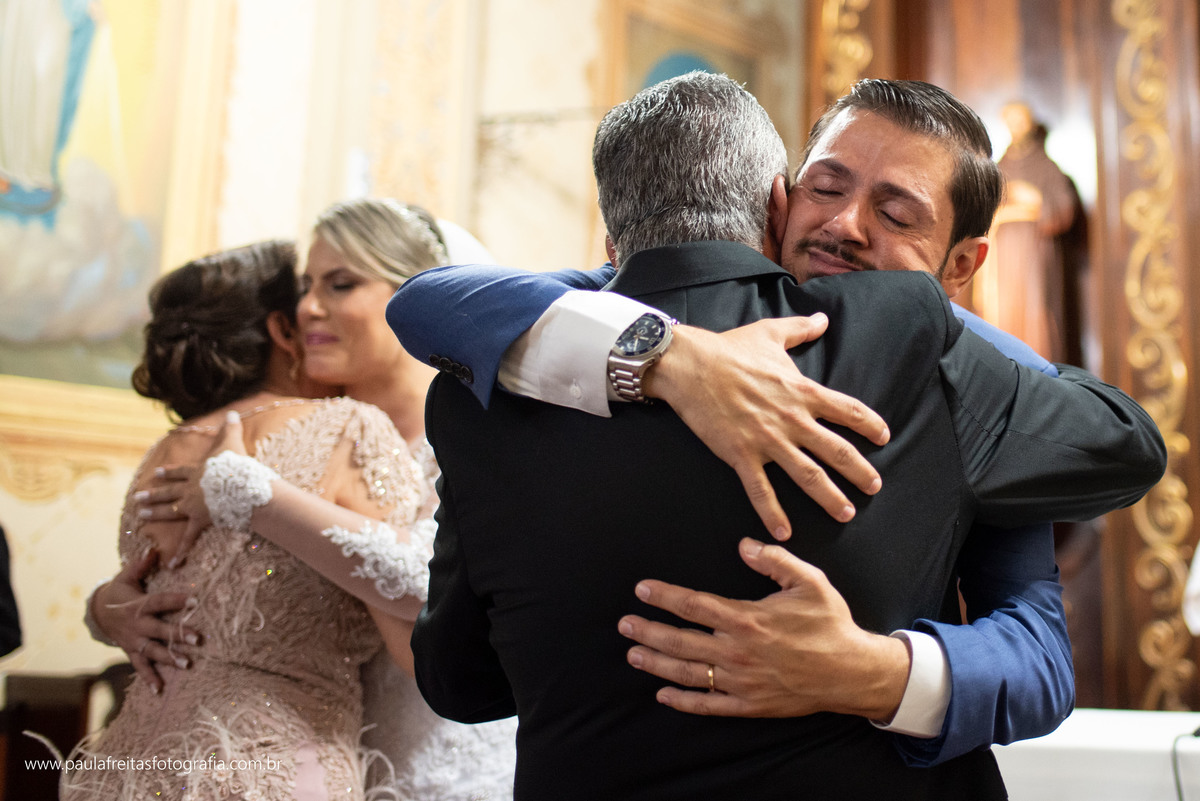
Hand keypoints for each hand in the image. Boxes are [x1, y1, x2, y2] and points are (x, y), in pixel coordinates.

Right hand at [90, 550, 200, 692]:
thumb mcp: (126, 576)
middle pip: (159, 630)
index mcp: (137, 605)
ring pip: (153, 651)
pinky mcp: (131, 651)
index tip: (195, 599)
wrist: (97, 613)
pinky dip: (149, 679)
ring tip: (188, 664)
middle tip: (198, 640)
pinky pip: (140, 667)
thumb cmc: (119, 591)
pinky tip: (160, 691)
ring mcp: (134, 641)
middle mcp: (136, 625)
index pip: (159, 601)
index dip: (176, 600)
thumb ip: (141, 564)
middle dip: (178, 635)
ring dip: (169, 658)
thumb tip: (154, 547)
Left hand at [136, 412, 247, 567]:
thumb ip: (231, 428)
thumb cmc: (236, 464)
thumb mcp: (233, 442)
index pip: (178, 472)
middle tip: (137, 498)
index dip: (168, 473)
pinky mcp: (200, 520)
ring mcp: (193, 505)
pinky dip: (181, 552)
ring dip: (156, 513)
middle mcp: (190, 488)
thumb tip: (234, 412)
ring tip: (141, 516)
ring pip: (170, 510)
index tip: (156, 475)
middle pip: (167, 491)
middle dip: (152, 494)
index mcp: (197, 472)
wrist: (239, 484)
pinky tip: (171, 563)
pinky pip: (189, 539)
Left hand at [617, 538, 907, 719]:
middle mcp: (737, 652)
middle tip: (624, 624)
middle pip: (681, 641)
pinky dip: (683, 702)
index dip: (664, 596)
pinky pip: (708, 705)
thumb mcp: (809, 580)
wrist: (853, 672)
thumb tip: (744, 544)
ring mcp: (741, 681)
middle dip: (649, 630)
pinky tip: (663, 696)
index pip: (694, 605)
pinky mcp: (750, 705)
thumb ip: (774, 559)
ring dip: (657, 663)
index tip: (642, 590)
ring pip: (688, 673)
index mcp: (747, 620)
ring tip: (633, 654)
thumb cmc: (831, 624)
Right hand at [645, 316, 888, 538]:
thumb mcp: (770, 333)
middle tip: (874, 487)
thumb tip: (822, 319)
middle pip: (837, 450)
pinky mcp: (740, 454)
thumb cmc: (729, 349)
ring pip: (808, 475)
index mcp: (802, 390)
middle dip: (859, 471)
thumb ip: (800, 329)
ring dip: (829, 497)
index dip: (870, 425)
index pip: (848, 410)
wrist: (690, 365)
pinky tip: (784, 532)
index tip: (884, 438)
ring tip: (846, 513)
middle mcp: (792, 418)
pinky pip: (761, 490)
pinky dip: (773, 513)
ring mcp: (767, 439)